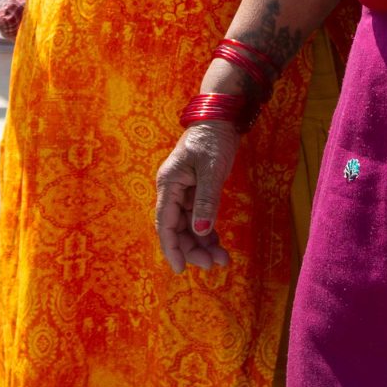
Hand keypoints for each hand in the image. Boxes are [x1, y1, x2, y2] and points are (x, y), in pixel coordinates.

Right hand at [154, 121, 237, 273]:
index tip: (181, 269)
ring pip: (189, 225)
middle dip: (192, 249)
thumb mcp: (212, 170)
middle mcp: (173, 190)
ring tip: (222, 260)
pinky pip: (199, 217)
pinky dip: (208, 232)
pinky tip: (219, 245)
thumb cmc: (214, 139)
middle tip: (213, 265)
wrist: (221, 117)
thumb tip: (201, 232)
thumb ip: (206, 201)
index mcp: (169, 184)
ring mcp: (185, 191)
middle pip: (177, 228)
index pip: (165, 223)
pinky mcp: (197, 190)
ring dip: (202, 244)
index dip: (172, 248)